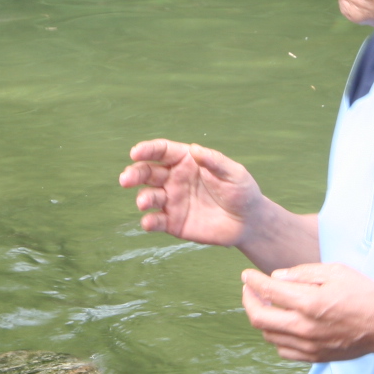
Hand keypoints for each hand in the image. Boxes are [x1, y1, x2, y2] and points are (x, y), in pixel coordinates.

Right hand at [119, 139, 264, 247]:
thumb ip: (214, 162)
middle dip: (134, 174)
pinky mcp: (173, 222)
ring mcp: (172, 201)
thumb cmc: (241, 191)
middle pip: (147, 172)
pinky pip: (156, 221)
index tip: (135, 153)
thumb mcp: (234, 173)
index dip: (147, 150)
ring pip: (149, 196)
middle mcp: (174, 179)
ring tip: (144, 202)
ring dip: (143, 198)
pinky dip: (149, 222)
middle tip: (126, 179)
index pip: (162, 151)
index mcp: (186, 161)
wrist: (248, 222)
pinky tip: (149, 223)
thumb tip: (195, 150)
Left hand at [241, 262, 373, 362]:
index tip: (247, 275)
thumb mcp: (336, 272)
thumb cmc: (364, 295)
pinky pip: (282, 349)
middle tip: (249, 289)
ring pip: (268, 335)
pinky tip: (281, 323)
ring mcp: (308, 345)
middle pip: (259, 317)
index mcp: (309, 302)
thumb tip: (276, 277)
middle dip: (248, 300)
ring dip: (261, 318)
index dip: (252, 281)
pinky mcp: (313, 357)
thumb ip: (303, 273)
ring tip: (267, 304)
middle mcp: (304, 327)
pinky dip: (275, 335)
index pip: (268, 291)